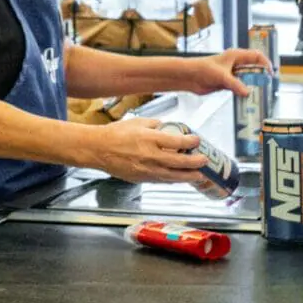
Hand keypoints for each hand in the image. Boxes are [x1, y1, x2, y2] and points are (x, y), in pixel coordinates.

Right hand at [90, 117, 208, 183]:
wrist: (98, 149)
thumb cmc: (115, 134)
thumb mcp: (138, 122)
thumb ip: (156, 124)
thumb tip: (168, 126)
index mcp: (149, 139)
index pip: (177, 141)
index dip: (190, 141)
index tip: (197, 140)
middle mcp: (150, 156)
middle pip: (179, 161)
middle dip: (195, 162)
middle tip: (204, 161)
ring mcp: (146, 169)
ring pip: (172, 176)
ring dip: (188, 176)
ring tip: (199, 176)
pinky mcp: (141, 178)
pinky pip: (161, 180)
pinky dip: (172, 180)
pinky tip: (179, 178)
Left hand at [186, 49, 271, 96]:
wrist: (189, 77)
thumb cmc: (203, 69)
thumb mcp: (222, 77)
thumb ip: (235, 84)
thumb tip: (248, 93)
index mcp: (235, 55)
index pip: (256, 56)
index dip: (265, 63)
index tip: (270, 73)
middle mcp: (235, 63)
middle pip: (253, 68)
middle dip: (261, 76)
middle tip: (267, 86)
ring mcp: (231, 73)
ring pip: (247, 78)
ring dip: (252, 85)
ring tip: (259, 94)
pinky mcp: (227, 82)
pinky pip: (239, 87)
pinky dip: (244, 92)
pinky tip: (247, 98)